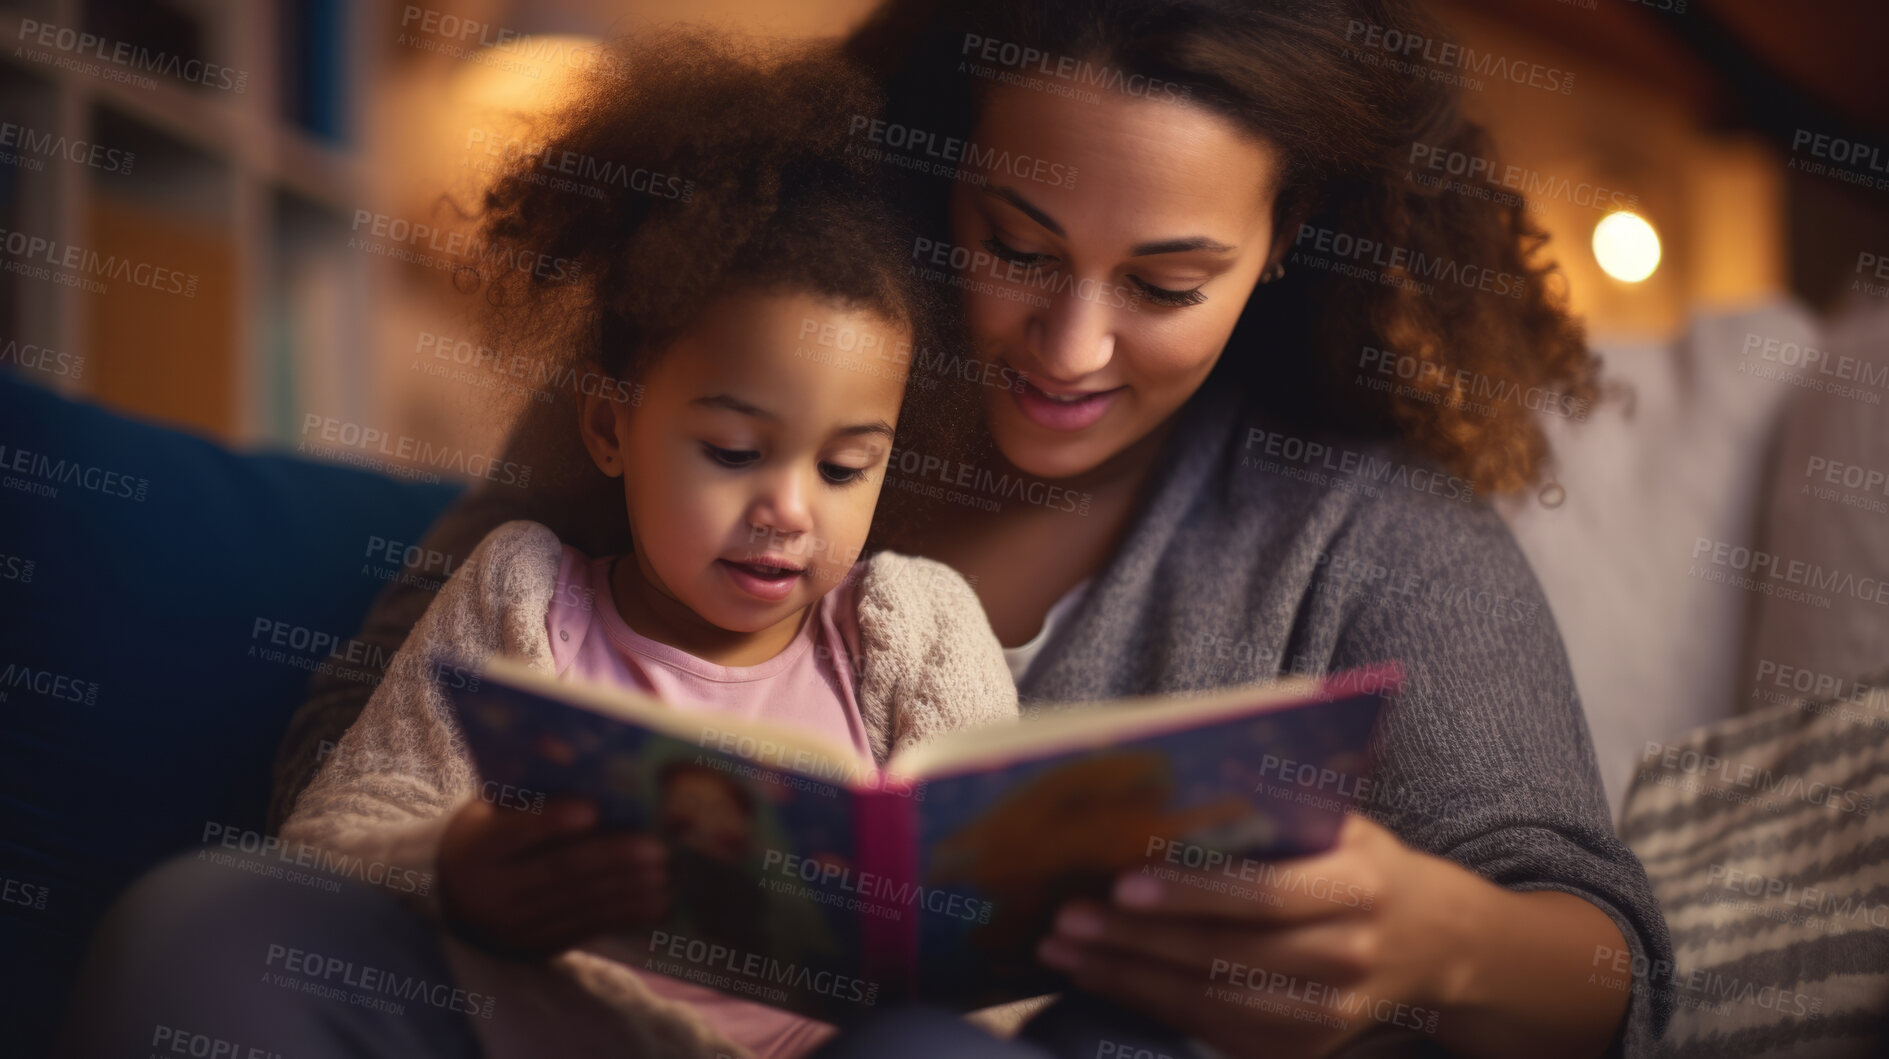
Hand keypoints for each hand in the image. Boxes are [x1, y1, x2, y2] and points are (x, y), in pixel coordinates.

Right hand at [437, 797, 668, 956]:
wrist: (453, 897)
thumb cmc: (488, 835)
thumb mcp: (491, 812)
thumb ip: (530, 797)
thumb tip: (591, 771)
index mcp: (477, 849)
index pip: (515, 834)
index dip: (552, 822)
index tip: (592, 809)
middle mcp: (492, 892)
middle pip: (558, 872)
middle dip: (612, 858)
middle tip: (656, 846)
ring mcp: (515, 925)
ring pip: (579, 903)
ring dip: (628, 889)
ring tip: (665, 872)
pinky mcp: (538, 946)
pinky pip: (588, 928)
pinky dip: (626, 914)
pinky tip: (657, 901)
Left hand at [1035, 815, 1450, 1058]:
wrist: (1433, 945)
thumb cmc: (1361, 864)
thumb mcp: (1339, 821)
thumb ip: (1276, 804)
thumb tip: (1186, 779)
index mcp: (1358, 886)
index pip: (1265, 895)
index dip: (1192, 893)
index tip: (1122, 882)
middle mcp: (1347, 956)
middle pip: (1227, 955)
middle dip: (1137, 940)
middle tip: (1067, 918)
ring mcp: (1327, 1014)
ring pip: (1212, 1001)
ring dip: (1128, 977)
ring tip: (1063, 949)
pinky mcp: (1303, 1050)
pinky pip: (1215, 1031)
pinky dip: (1151, 1005)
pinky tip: (1102, 976)